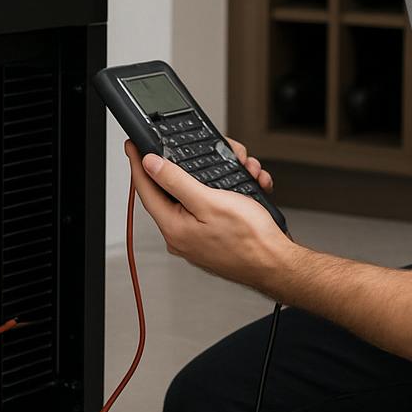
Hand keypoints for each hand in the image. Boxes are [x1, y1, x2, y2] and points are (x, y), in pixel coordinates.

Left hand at [124, 140, 291, 290]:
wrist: (279, 265)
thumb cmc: (250, 240)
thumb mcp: (209, 201)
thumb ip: (176, 181)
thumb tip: (150, 165)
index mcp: (173, 227)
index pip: (146, 189)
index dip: (138, 163)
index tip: (132, 146)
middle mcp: (182, 234)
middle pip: (176, 188)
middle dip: (198, 166)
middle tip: (212, 152)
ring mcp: (198, 236)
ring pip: (202, 193)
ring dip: (223, 177)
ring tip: (243, 171)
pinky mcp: (215, 235)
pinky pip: (216, 206)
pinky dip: (233, 193)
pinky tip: (249, 187)